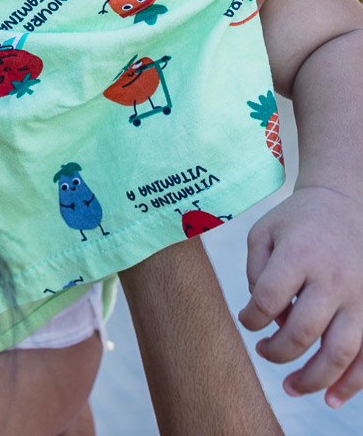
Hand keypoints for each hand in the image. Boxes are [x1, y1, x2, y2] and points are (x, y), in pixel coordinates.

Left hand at [239, 185, 362, 407]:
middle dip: (276, 353)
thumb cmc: (297, 222)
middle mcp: (332, 278)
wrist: (344, 202)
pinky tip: (331, 397)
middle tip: (264, 352)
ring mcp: (359, 296)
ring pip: (338, 353)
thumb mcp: (264, 231)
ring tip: (291, 387)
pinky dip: (351, 383)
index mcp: (299, 255)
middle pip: (301, 332)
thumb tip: (268, 318)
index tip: (247, 321)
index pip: (267, 301)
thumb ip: (255, 273)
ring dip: (312, 379)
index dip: (250, 320)